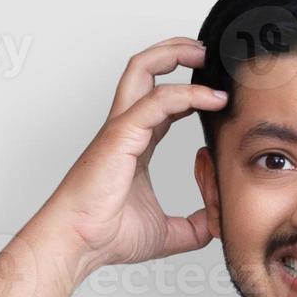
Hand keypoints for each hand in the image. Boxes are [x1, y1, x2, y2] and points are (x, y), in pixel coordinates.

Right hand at [46, 37, 227, 272]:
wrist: (79, 244)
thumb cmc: (105, 235)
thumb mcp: (167, 232)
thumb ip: (194, 225)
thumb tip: (216, 224)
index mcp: (134, 144)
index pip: (162, 102)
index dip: (189, 90)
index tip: (217, 91)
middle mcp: (125, 129)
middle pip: (144, 70)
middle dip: (176, 51)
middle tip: (208, 54)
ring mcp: (121, 128)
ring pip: (143, 69)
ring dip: (175, 54)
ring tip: (206, 56)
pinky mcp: (121, 135)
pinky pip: (157, 100)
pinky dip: (186, 93)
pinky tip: (211, 98)